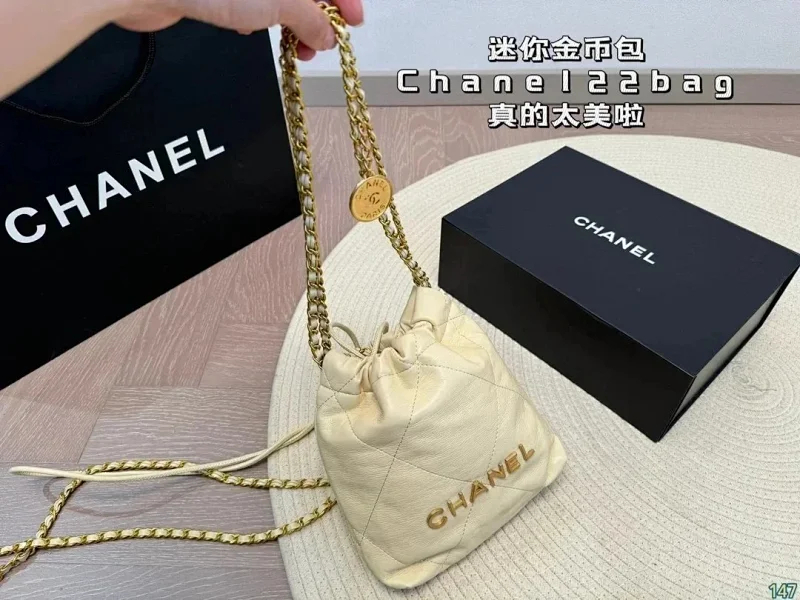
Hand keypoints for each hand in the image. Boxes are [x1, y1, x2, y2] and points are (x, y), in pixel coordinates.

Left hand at [116, 0, 363, 59]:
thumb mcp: (280, 2)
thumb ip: (311, 19)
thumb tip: (327, 34)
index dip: (344, 1)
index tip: (351, 23)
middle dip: (315, 17)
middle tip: (321, 45)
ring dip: (288, 23)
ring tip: (294, 48)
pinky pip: (248, 2)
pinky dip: (256, 18)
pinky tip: (251, 30)